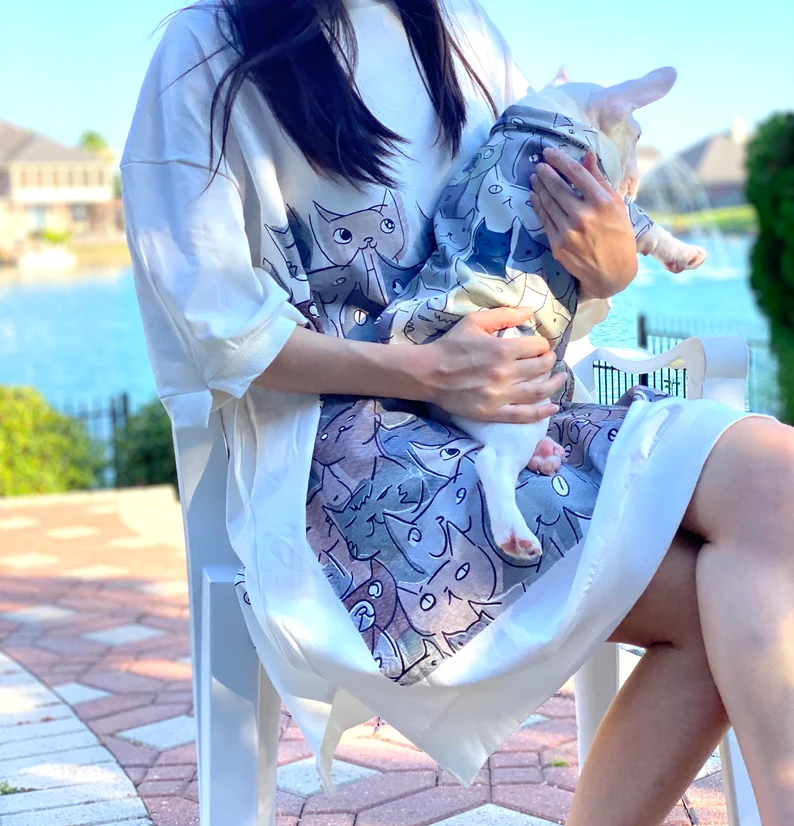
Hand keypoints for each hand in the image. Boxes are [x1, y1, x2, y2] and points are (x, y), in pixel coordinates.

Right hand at [418, 307, 565, 423]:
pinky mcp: (493, 413)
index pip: (537, 346)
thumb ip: (504, 315)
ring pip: (538, 391)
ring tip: (559, 378)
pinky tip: (553, 407)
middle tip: (549, 359)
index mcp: (502, 350)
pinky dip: (542, 412)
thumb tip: (531, 310)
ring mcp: (500, 396)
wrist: (427, 373)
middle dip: (550, 361)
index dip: (542, 344)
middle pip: (541, 368)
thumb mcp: (474, 321)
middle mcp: (505, 374)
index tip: (539, 345)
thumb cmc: (450, 345)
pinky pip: (523, 415)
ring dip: (554, 384)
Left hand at [529, 148, 637, 298]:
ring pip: (548, 202)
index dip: (560, 160)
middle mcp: (584, 216)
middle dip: (545, 172)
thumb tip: (587, 154)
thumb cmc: (618, 235)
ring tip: (534, 177)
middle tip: (538, 164)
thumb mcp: (617, 205)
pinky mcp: (558, 244)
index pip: (577, 174)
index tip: (549, 152)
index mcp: (603, 203)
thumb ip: (599, 179)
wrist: (612, 272)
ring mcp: (569, 232)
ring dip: (539, 187)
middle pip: (558, 187)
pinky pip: (544, 219)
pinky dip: (537, 205)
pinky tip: (534, 195)